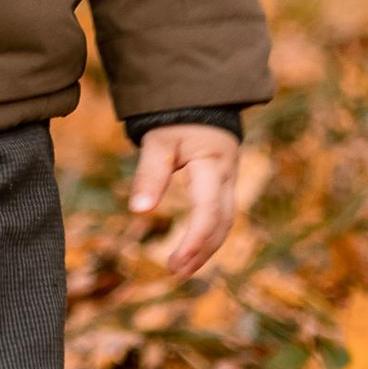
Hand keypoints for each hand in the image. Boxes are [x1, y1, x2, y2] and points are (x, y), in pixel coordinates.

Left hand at [127, 123, 241, 281]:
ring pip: (224, 222)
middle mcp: (226, 177)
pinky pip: (221, 215)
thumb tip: (138, 211)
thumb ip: (150, 174)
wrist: (200, 96)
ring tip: (181, 269)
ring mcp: (228, 180)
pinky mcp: (223, 183)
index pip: (208, 212)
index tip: (173, 263)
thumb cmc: (177, 117)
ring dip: (205, 248)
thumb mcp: (159, 141)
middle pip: (221, 224)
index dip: (193, 241)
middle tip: (174, 272)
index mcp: (212, 166)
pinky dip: (208, 235)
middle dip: (200, 251)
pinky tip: (192, 249)